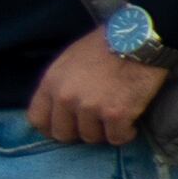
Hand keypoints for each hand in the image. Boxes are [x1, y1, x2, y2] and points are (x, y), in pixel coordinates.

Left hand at [29, 29, 168, 147]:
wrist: (139, 40)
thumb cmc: (106, 45)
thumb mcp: (69, 60)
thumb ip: (59, 85)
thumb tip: (59, 108)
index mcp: (51, 83)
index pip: (38, 119)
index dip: (51, 127)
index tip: (67, 127)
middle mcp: (66, 98)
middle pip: (63, 134)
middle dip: (79, 131)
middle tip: (95, 124)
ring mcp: (91, 107)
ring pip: (91, 138)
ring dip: (104, 132)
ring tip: (116, 120)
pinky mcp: (116, 114)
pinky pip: (117, 138)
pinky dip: (125, 133)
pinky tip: (130, 124)